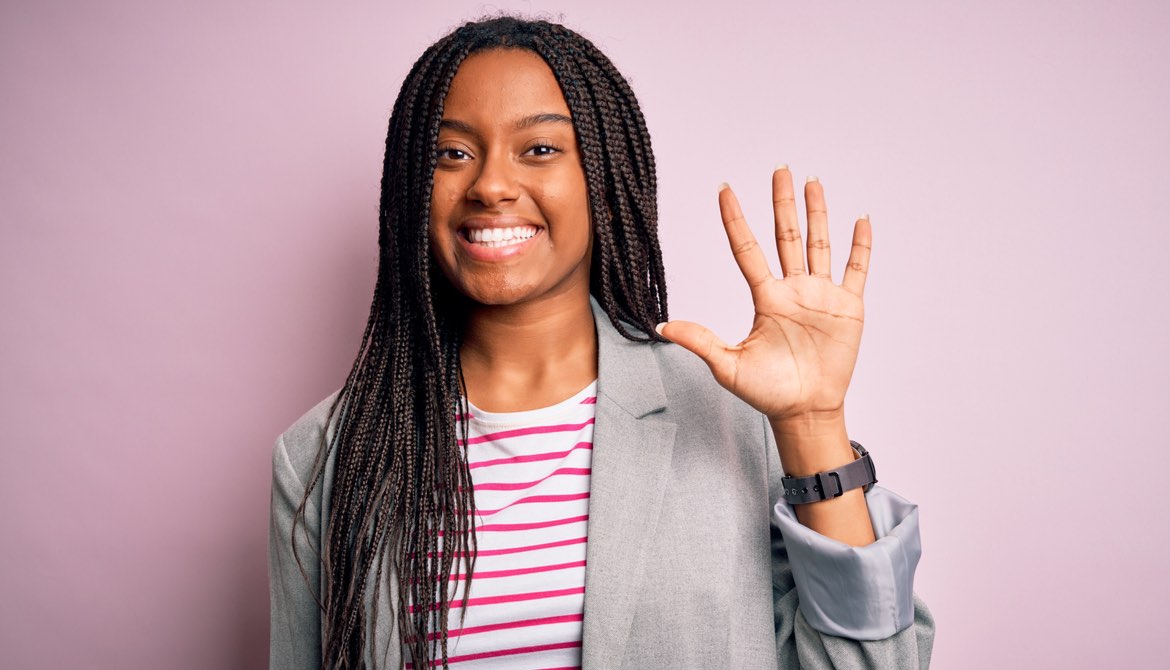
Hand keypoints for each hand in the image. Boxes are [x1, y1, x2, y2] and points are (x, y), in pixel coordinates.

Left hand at [657, 166, 870, 422]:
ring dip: (817, 213)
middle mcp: (792, 289)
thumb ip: (700, 341)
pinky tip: (860, 220)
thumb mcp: (727, 365)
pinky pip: (855, 270)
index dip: (735, 219)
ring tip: (813, 182)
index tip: (724, 189)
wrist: (804, 411)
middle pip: (785, 235)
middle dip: (782, 202)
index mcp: (765, 298)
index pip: (747, 249)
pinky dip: (860, 246)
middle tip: (780, 169)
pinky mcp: (848, 307)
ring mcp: (821, 295)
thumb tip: (662, 325)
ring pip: (819, 243)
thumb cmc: (767, 392)